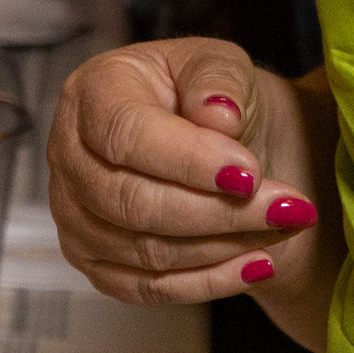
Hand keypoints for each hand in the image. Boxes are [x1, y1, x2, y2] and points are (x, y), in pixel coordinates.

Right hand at [47, 37, 324, 308]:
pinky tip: (256, 263)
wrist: (216, 140)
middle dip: (216, 211)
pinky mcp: (93, 263)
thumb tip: (219, 115)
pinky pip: (148, 288)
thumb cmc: (210, 94)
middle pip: (132, 202)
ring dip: (221, 246)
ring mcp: (74, 216)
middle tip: (285, 207)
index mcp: (92, 91)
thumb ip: (219, 80)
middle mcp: (68, 155)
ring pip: (145, 251)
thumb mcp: (221, 63)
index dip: (188, 159)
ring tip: (281, 227)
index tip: (249, 172)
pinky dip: (208, 281)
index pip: (127, 134)